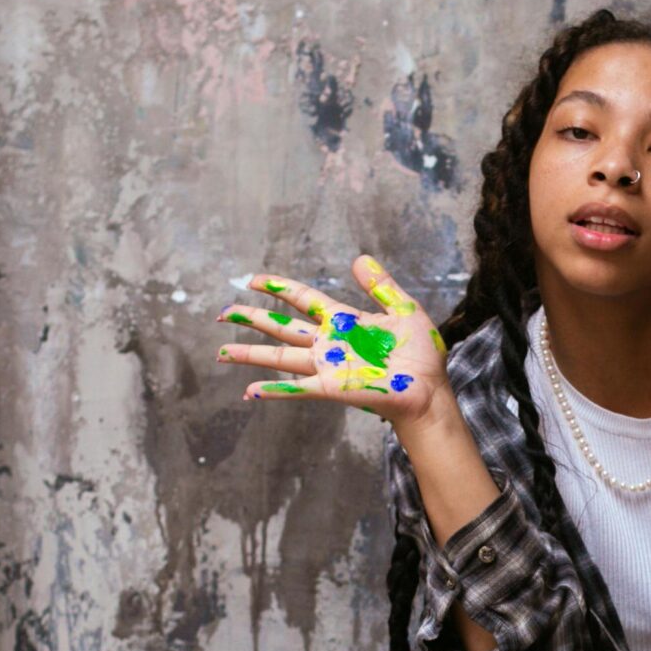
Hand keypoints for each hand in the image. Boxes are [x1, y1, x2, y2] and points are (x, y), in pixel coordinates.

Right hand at [218, 253, 452, 426]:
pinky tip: (248, 391)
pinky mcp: (332, 388)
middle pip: (282, 328)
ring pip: (280, 358)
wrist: (429, 390)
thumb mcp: (405, 310)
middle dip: (252, 319)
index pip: (303, 299)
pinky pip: (297, 388)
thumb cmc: (421, 355)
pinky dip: (273, 390)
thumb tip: (360, 258)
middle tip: (223, 312)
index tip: (253, 280)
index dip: (278, 288)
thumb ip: (381, 286)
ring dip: (250, 355)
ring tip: (221, 353)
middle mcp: (328, 343)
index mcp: (343, 321)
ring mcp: (327, 367)